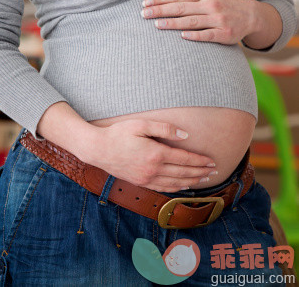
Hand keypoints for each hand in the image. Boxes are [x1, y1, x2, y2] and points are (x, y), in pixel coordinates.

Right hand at [85, 119, 216, 192]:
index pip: (184, 159)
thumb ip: (165, 128)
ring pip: (176, 183)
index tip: (212, 161)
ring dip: (192, 182)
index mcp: (156, 154)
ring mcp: (147, 178)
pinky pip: (164, 188)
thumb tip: (185, 136)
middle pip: (183, 173)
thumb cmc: (119, 133)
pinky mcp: (141, 182)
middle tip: (214, 171)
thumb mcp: (141, 124)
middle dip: (201, 172)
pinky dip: (177, 188)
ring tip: (204, 179)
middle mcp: (153, 169)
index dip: (200, 161)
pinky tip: (184, 186)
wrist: (98, 149)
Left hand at [141, 0, 254, 44]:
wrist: (250, 15)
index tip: (145, 3)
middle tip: (144, 14)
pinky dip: (195, 35)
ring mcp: (218, 20)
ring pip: (191, 21)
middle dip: (161, 10)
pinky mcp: (224, 34)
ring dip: (173, 23)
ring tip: (156, 25)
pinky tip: (182, 36)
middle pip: (181, 8)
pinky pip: (207, 35)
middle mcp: (211, 5)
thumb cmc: (224, 0)